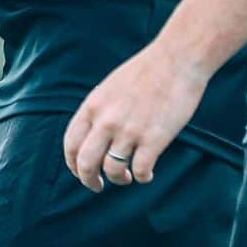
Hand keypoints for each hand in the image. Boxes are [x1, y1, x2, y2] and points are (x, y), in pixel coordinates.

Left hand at [62, 39, 209, 192]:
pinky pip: (141, 171)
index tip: (80, 172)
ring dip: (118, 179)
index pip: (70, 144)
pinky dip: (142, 178)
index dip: (72, 164)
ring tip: (127, 176)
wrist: (175, 61)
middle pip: (85, 163)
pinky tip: (147, 173)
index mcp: (93, 105)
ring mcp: (129, 130)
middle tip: (97, 186)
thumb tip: (92, 137)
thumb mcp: (110, 88)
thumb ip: (99, 111)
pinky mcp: (154, 139)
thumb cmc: (144, 72)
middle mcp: (106, 120)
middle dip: (88, 180)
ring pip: (113, 171)